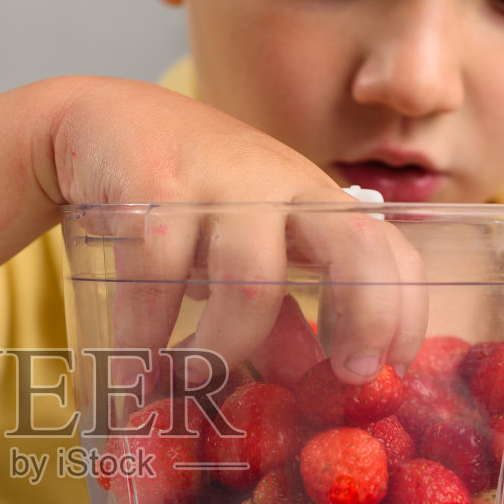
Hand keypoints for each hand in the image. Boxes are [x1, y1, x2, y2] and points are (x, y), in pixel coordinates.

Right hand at [46, 80, 425, 390]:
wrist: (99, 119)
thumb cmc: (181, 195)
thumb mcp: (238, 241)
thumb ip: (272, 305)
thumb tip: (296, 383)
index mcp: (310, 199)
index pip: (385, 246)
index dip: (404, 308)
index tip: (392, 368)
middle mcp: (278, 184)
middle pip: (354, 244)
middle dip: (370, 313)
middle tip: (348, 377)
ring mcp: (220, 181)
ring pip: (251, 282)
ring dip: (225, 347)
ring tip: (194, 375)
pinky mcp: (156, 184)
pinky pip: (161, 279)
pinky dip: (146, 334)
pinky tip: (136, 359)